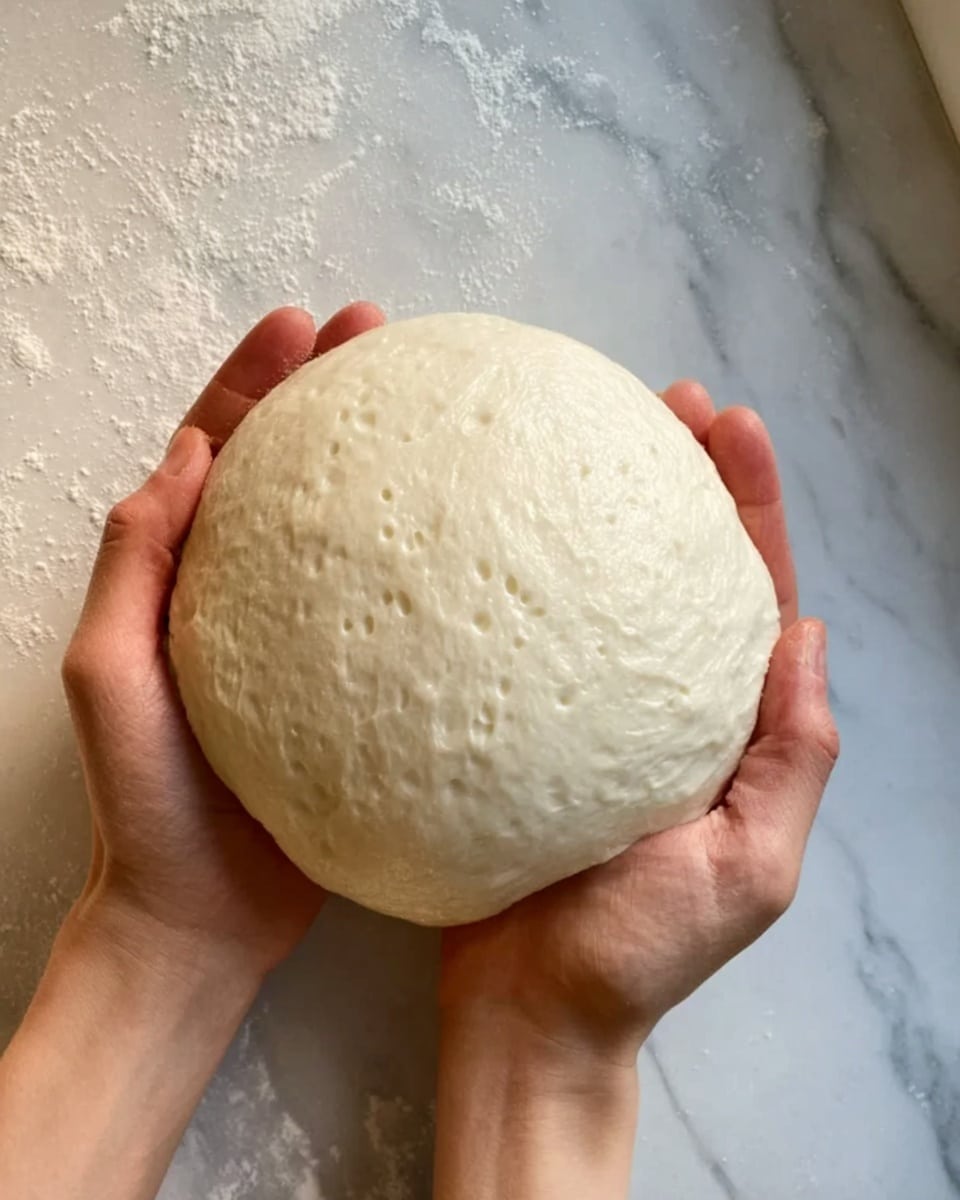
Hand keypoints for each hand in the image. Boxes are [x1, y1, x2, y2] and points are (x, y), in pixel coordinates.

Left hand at [62, 302, 384, 979]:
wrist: (200, 917)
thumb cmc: (146, 805)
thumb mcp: (110, 676)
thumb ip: (136, 566)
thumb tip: (187, 456)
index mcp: (182, 575)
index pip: (217, 450)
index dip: (255, 380)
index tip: (306, 324)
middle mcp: (246, 590)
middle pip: (288, 467)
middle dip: (330, 391)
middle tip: (386, 334)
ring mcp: (304, 635)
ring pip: (345, 527)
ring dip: (382, 461)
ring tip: (436, 405)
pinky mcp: (353, 683)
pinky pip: (386, 604)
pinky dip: (417, 560)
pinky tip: (464, 540)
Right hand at [440, 383, 839, 1064]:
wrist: (525, 1015)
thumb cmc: (635, 954)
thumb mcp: (748, 867)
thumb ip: (791, 754)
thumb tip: (804, 633)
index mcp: (726, 727)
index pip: (750, 594)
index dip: (748, 506)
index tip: (727, 422)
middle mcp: (660, 705)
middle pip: (679, 571)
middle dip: (679, 479)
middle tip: (654, 401)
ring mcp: (584, 712)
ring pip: (602, 592)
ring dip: (599, 510)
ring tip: (582, 432)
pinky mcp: (513, 728)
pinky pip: (525, 639)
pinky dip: (522, 580)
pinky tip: (494, 533)